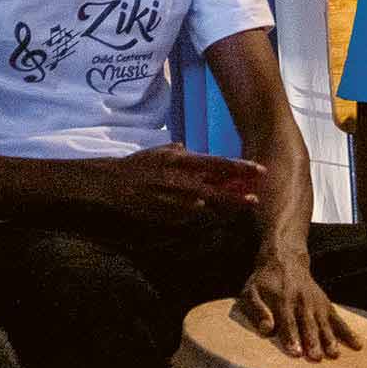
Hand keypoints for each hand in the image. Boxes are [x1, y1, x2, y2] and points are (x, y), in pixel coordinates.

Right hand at [88, 144, 263, 221]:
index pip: (217, 164)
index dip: (240, 168)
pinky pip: (188, 218)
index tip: (260, 170)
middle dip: (237, 196)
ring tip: (240, 207)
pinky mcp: (164, 216)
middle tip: (255, 198)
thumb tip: (188, 148)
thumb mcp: (158, 153)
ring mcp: (172, 200)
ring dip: (222, 208)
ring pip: (206, 207)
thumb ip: (177, 151)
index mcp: (180, 161)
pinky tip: (210, 216)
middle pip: (217, 190)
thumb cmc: (135, 166)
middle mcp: (179, 180)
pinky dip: (199, 217)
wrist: (106, 184)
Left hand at [237, 248, 361, 359]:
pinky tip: (357, 344)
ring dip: (330, 339)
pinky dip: (348, 332)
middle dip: (312, 341)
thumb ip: (256, 310)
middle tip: (316, 357)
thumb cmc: (264, 283)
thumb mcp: (250, 293)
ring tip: (334, 354)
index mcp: (282, 300)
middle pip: (308, 324)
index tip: (296, 352)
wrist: (285, 261)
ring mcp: (316, 304)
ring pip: (324, 323)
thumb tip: (266, 329)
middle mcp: (302, 302)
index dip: (292, 337)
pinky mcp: (326, 305)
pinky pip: (339, 320)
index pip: (287, 322)